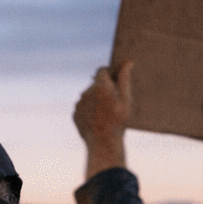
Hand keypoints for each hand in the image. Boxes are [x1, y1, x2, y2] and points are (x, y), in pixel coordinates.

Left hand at [74, 62, 132, 178]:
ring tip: (106, 114)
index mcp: (99, 85)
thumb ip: (124, 78)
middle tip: (114, 103)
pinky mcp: (75, 114)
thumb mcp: (126, 98)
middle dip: (104, 89)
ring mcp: (78, 103)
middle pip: (96, 84)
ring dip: (96, 100)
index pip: (102, 70)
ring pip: (89, 96)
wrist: (103, 143)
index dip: (109, 73)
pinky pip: (83, 108)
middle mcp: (86, 92)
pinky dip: (90, 111)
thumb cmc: (118, 120)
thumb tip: (127, 61)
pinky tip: (98, 120)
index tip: (115, 82)